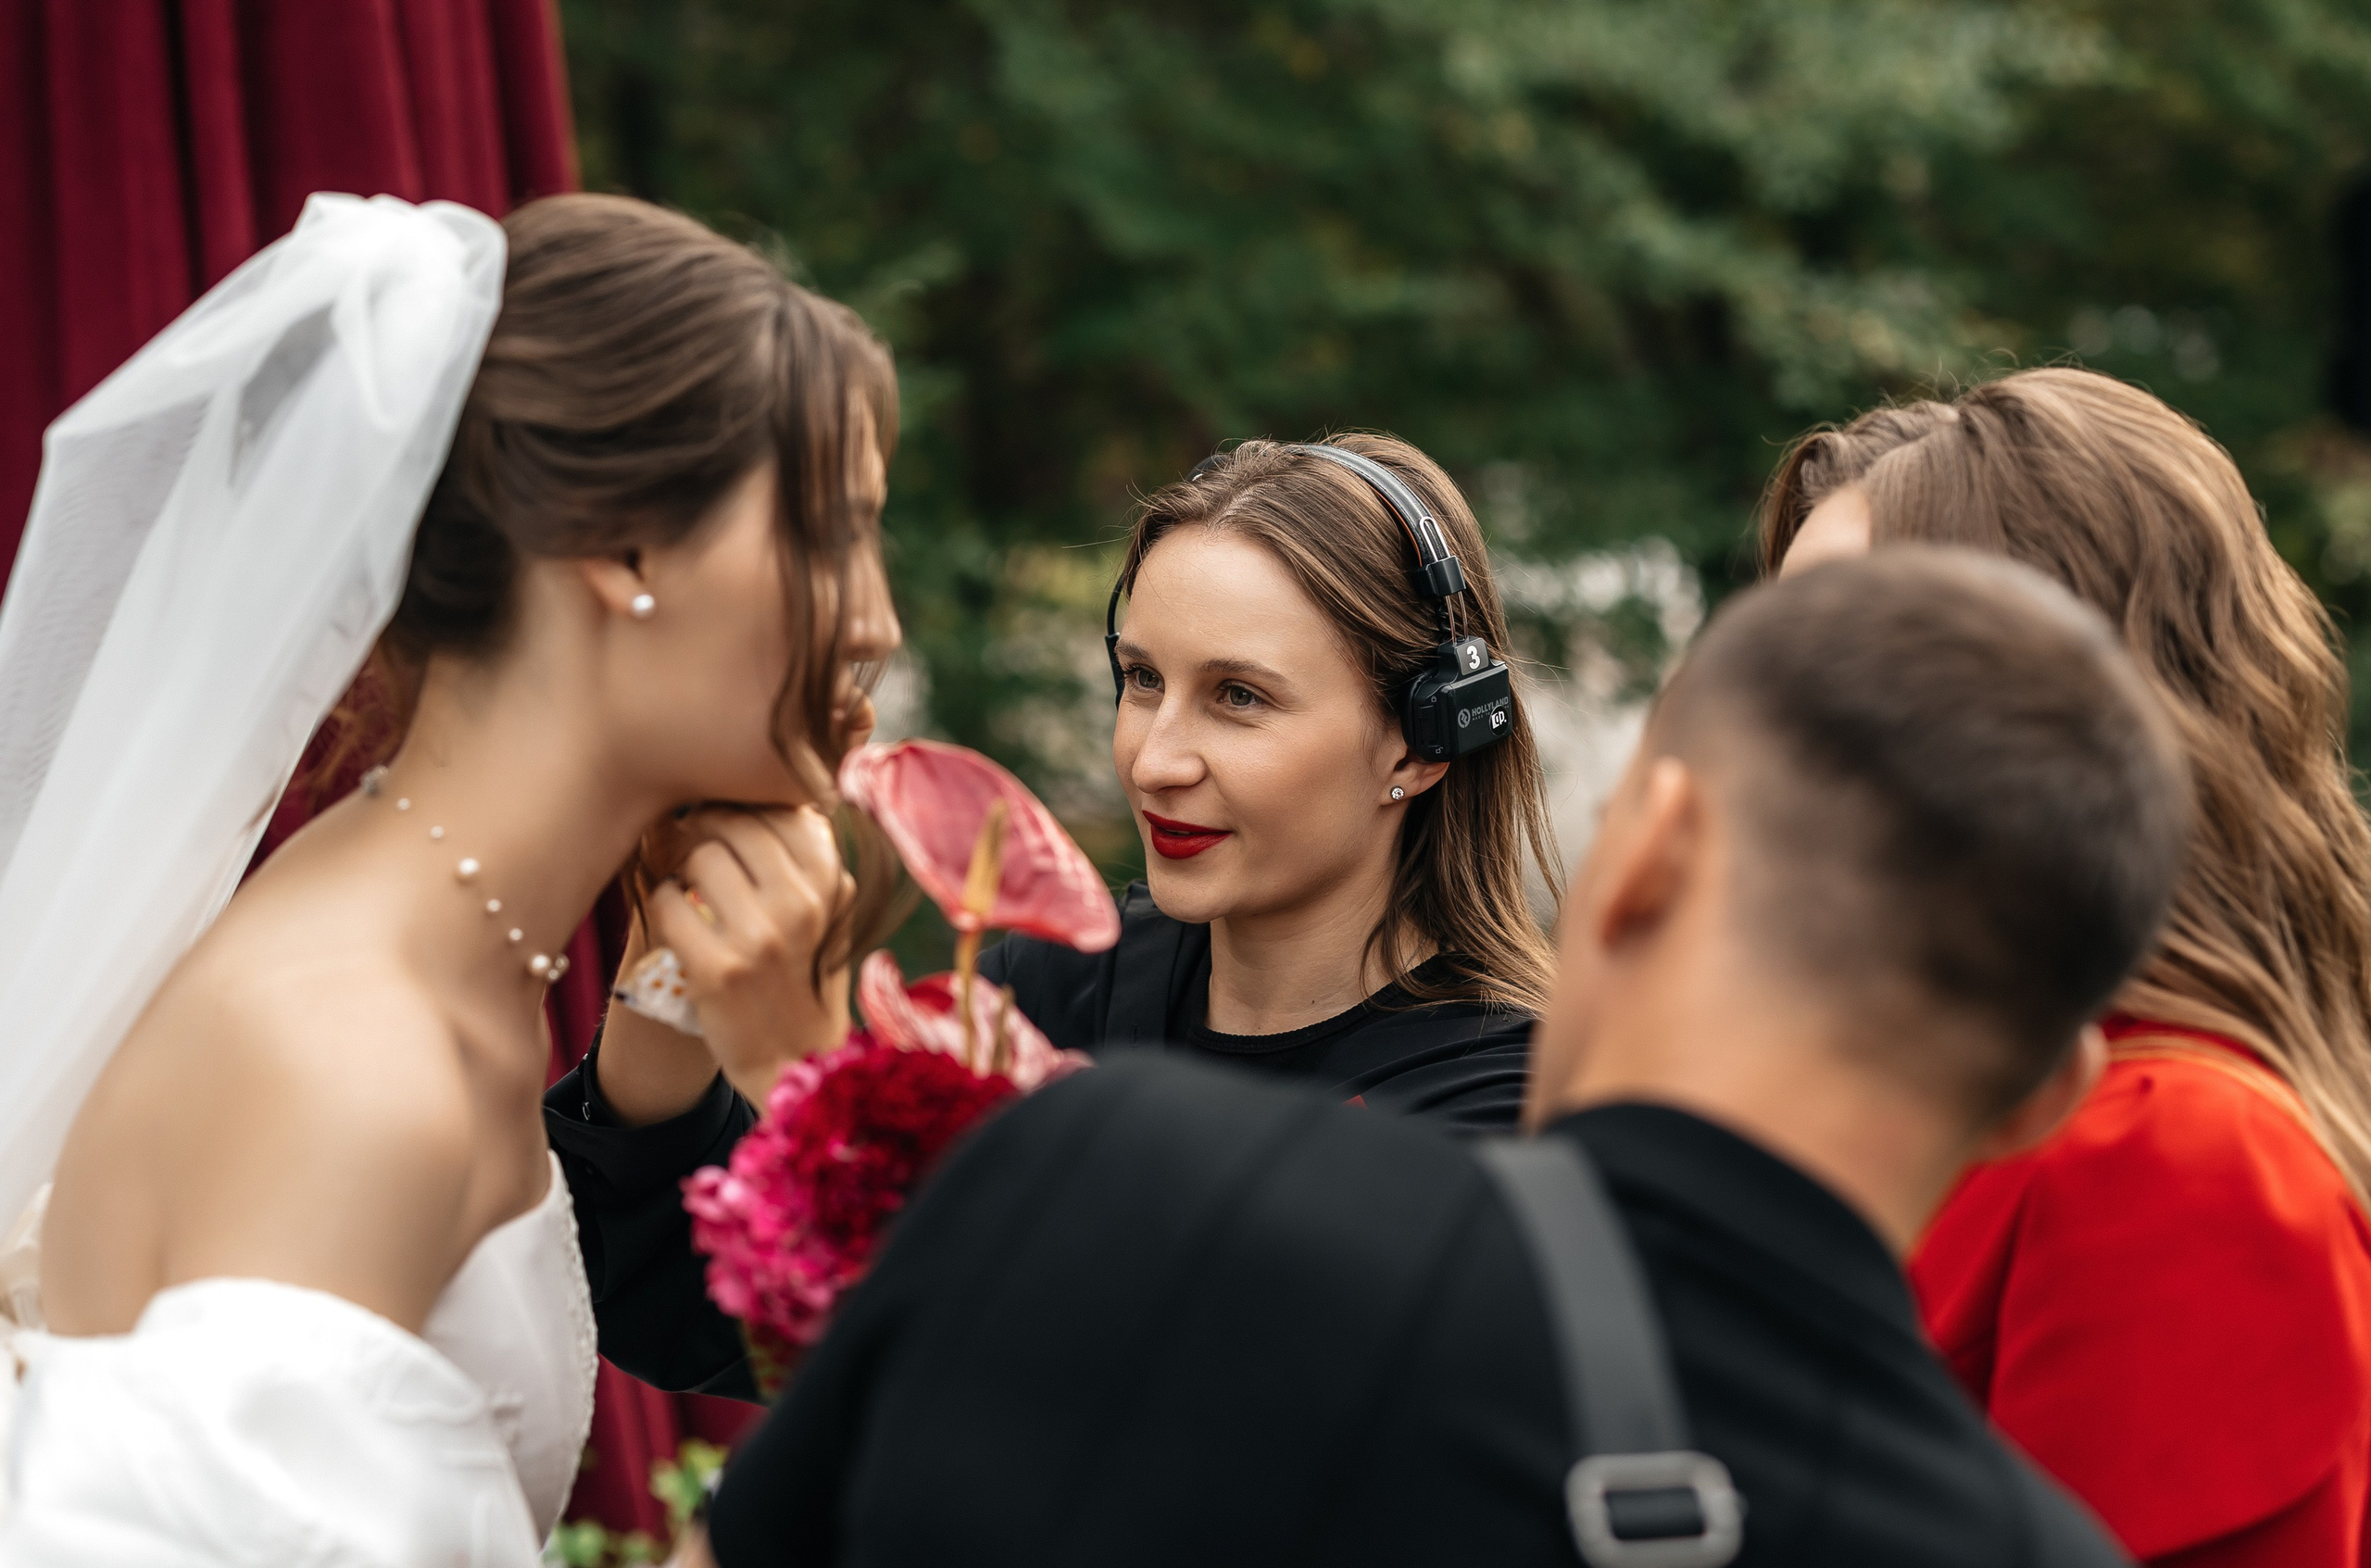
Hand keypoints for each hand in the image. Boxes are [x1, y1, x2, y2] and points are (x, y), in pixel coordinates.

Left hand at [648, 805, 856, 1104]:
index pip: (781, 808)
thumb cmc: (805, 976)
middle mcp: (801, 906)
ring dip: (679, 861)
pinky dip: (662, 902)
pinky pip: (668, 902)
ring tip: (682, 879)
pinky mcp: (717, 971)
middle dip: (703, 822)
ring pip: (699, 855)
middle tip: (689, 837)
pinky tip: (674, 917)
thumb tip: (764, 793)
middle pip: (734, 821)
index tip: (723, 816)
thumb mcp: (829, 914)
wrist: (793, 1061)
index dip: (742, 801)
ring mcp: (760, 939)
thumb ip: (808, 859)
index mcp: (832, 885)